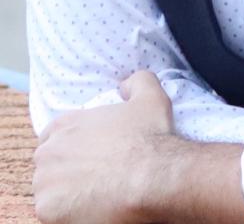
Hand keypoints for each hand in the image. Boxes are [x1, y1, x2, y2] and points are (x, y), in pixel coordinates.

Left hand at [33, 70, 175, 223]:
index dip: (69, 150)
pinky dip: (69, 217)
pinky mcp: (47, 210)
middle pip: (48, 167)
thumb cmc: (150, 137)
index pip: (51, 138)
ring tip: (94, 200)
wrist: (152, 176)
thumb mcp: (150, 97)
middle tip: (93, 182)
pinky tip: (92, 213)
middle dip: (65, 175)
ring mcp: (44, 182)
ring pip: (49, 194)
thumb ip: (136, 81)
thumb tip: (125, 85)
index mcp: (65, 124)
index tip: (86, 160)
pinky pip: (52, 217)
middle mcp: (48, 151)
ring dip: (65, 197)